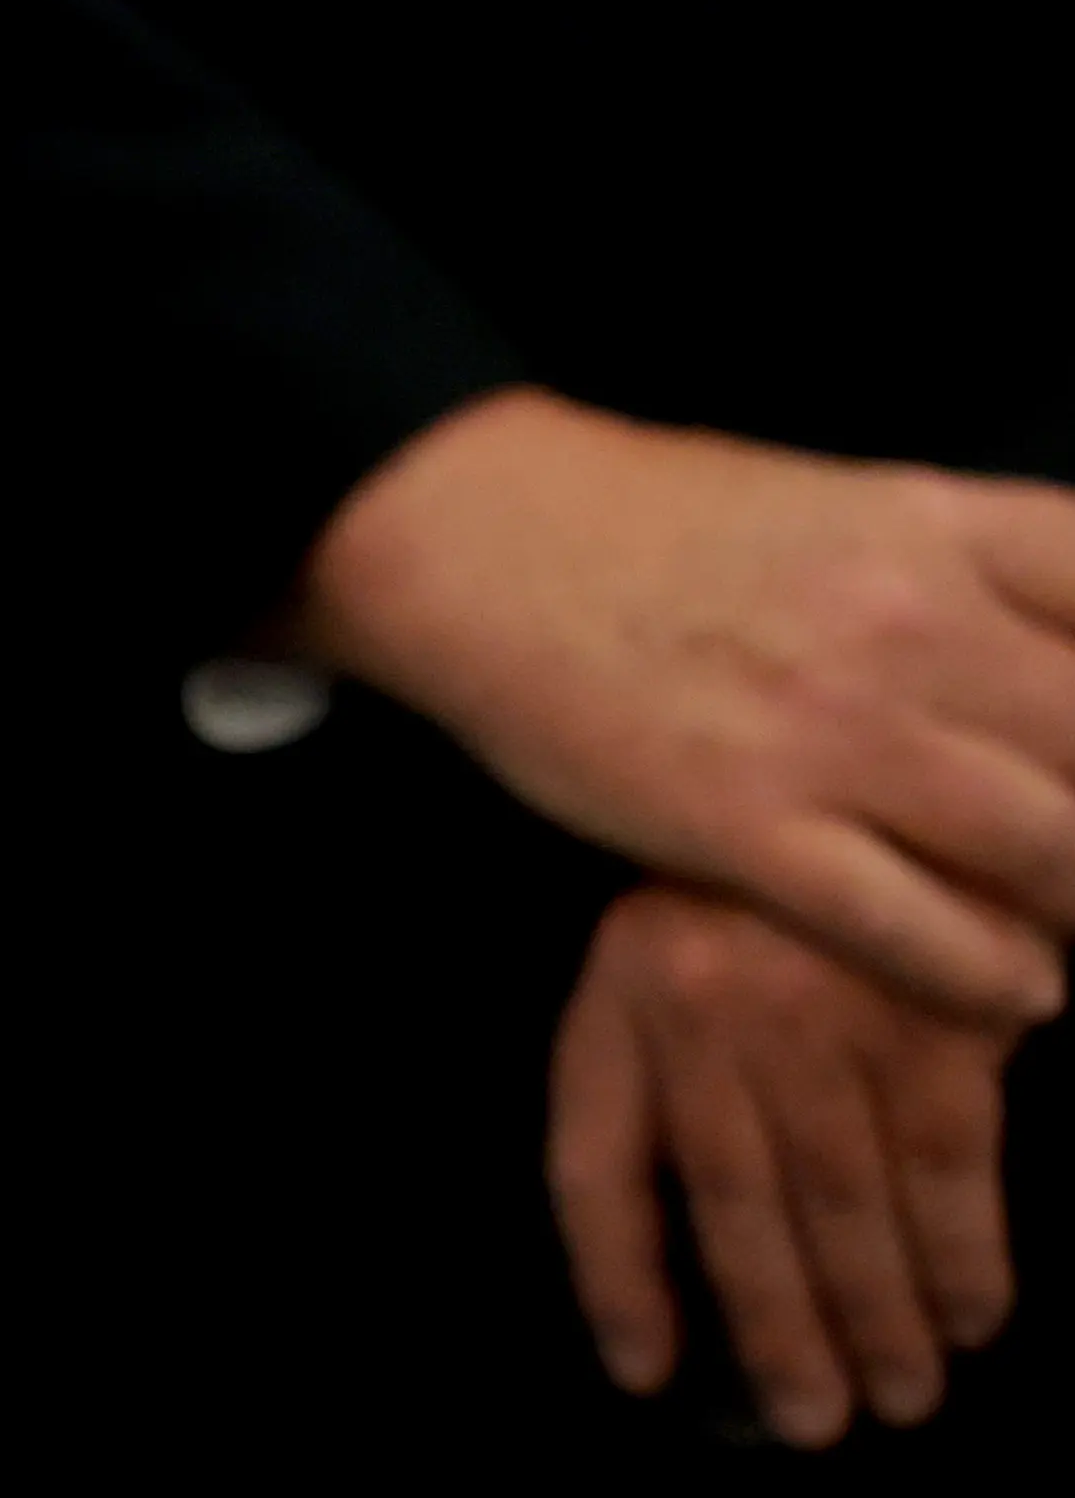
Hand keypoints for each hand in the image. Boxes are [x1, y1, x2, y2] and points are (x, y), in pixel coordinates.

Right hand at [295, 387, 1074, 1028]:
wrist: (481, 540)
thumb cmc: (661, 522)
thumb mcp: (854, 505)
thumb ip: (978, 570)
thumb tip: (1071, 641)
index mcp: (946, 530)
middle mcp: (914, 626)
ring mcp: (831, 731)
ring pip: (1048, 843)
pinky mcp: (744, 825)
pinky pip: (908, 924)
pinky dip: (989, 974)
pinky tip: (1021, 992)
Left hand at [548, 882, 1021, 1446]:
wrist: (903, 762)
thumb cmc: (779, 879)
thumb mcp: (675, 939)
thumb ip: (665, 1063)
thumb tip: (679, 1251)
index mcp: (622, 993)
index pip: (595, 1169)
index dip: (618, 1282)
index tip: (644, 1373)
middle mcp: (709, 1011)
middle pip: (736, 1211)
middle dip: (778, 1331)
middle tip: (814, 1423)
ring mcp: (826, 1014)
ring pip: (842, 1204)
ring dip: (876, 1316)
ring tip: (899, 1399)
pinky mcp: (937, 1014)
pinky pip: (946, 1166)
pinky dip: (961, 1254)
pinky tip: (971, 1318)